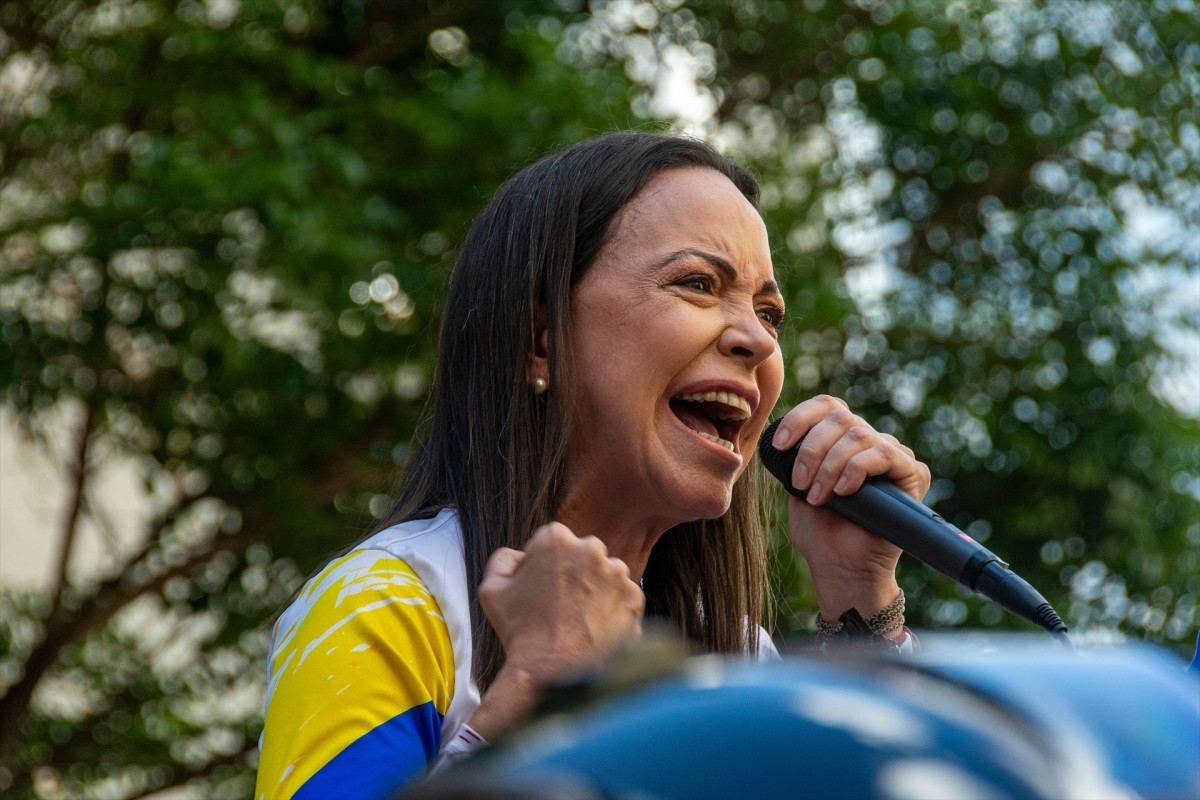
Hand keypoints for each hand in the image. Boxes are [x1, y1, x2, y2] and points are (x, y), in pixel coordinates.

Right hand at [478, 522, 643, 686]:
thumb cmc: (519, 632)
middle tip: (561, 606)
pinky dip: (613, 610)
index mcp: (556, 539)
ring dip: (597, 590)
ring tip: (578, 620)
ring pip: (607, 575)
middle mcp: (591, 549)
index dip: (546, 565)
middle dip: (575, 573)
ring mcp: (617, 574)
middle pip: (584, 554)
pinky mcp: (635, 598)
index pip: (555, 541)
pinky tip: (594, 628)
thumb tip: (520, 555)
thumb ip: (504, 560)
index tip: (543, 589)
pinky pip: (624, 598)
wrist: (550, 674)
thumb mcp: (491, 590)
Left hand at [769, 395, 930, 618]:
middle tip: (800, 484)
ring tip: (818, 496)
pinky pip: (884, 454)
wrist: (840, 566)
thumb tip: (786, 433)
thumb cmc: (819, 529)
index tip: (779, 445)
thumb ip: (796, 453)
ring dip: (830, 465)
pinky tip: (843, 492)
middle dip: (812, 449)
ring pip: (859, 435)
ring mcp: (893, 455)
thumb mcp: (796, 483)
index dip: (800, 418)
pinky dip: (856, 470)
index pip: (827, 405)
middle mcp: (870, 441)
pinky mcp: (913, 474)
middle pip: (841, 418)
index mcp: (842, 439)